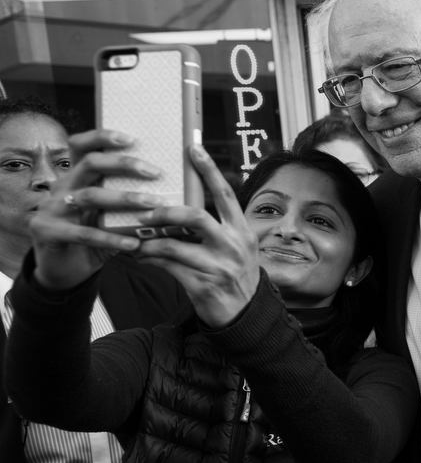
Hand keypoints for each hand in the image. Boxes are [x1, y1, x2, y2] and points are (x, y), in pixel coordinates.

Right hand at [30, 129, 162, 289]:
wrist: (63, 269)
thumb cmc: (93, 235)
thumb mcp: (108, 214)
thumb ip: (126, 197)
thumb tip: (171, 185)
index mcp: (75, 176)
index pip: (82, 145)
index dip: (103, 137)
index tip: (132, 138)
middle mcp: (62, 187)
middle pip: (90, 164)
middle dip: (123, 164)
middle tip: (156, 172)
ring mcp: (52, 209)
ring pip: (90, 196)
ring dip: (125, 199)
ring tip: (154, 204)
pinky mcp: (48, 232)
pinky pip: (84, 234)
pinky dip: (111, 238)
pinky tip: (134, 243)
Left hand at [133, 144, 258, 326]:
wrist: (245, 315)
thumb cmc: (234, 275)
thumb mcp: (235, 248)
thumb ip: (216, 227)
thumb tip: (184, 204)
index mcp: (242, 230)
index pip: (225, 194)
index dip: (209, 170)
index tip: (193, 147)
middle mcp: (233, 245)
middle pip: (196, 216)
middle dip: (166, 210)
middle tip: (145, 209)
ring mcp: (218, 266)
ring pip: (173, 245)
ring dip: (148, 240)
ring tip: (133, 236)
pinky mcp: (202, 285)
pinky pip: (167, 267)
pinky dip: (148, 259)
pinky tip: (137, 255)